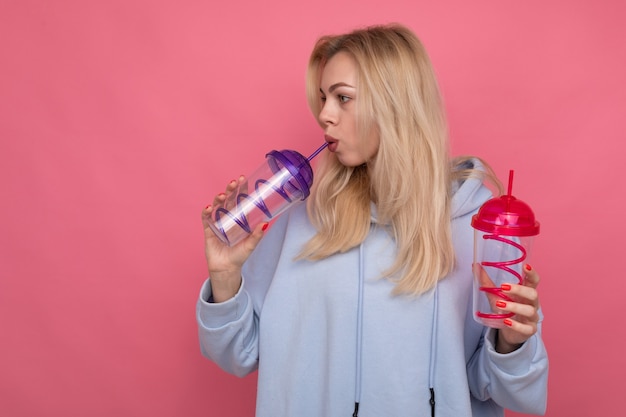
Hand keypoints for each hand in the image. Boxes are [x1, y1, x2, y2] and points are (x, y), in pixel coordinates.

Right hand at [202, 176, 266, 301]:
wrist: (226, 269)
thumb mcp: (250, 245)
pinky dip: (207, 212)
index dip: (241, 189)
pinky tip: (209, 208)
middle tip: (234, 182)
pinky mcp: (209, 230)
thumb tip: (266, 223)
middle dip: (231, 190)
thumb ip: (257, 235)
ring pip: (217, 206)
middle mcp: (228, 218)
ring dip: (219, 199)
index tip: (243, 178)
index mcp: (239, 219)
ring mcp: (218, 223)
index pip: (240, 200)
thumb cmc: (239, 256)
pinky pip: (206, 219)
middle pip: (229, 200)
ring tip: (223, 195)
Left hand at [493, 265, 540, 352]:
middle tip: (503, 287)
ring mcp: (532, 318)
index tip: (525, 266)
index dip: (532, 273)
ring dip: (514, 307)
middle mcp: (532, 304)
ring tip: (499, 304)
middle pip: (533, 294)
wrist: (508, 331)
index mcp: (526, 292)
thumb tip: (475, 266)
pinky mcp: (529, 330)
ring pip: (530, 311)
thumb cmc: (505, 310)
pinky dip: (516, 325)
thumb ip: (487, 282)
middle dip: (519, 290)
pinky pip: (527, 328)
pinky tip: (506, 321)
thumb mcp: (496, 295)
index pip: (534, 281)